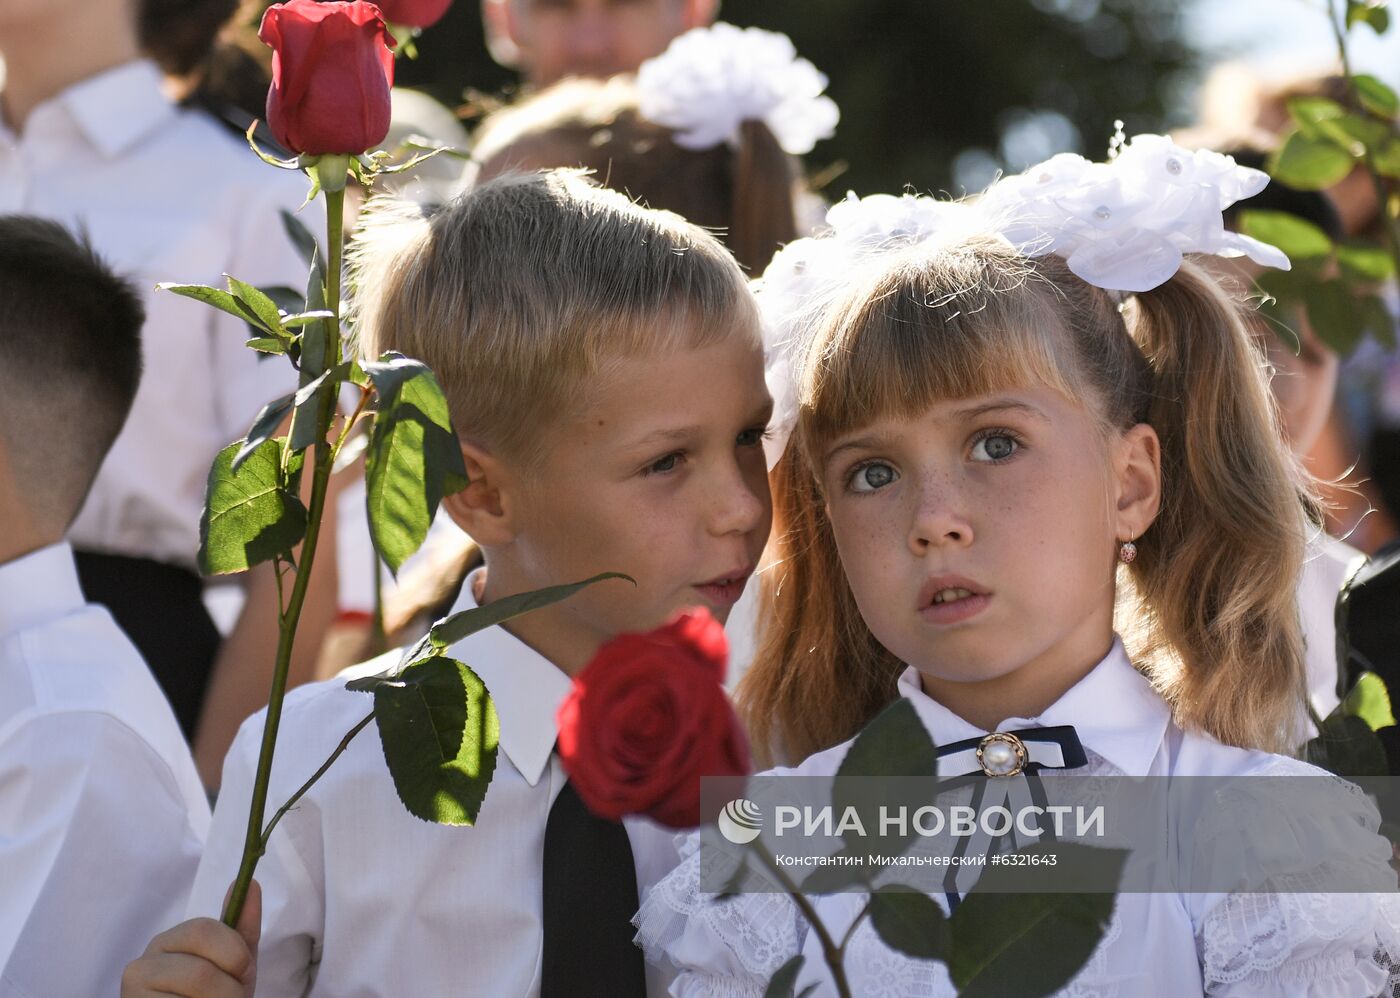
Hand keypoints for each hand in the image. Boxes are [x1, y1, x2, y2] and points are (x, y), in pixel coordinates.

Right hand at [121, 880, 259, 996]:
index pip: (203, 930)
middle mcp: (143, 964)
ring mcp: (134, 993)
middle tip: (233, 996)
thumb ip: (243, 927)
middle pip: (200, 972)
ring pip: (194, 993)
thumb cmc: (216, 993)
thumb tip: (251, 883)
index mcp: (169, 941)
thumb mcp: (234, 962)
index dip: (234, 954)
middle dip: (229, 989)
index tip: (244, 972)